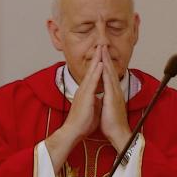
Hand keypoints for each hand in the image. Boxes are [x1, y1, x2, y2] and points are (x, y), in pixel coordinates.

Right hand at [45, 56, 103, 171]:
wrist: (74, 132)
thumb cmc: (82, 123)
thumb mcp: (92, 109)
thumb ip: (95, 101)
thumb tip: (99, 99)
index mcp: (86, 92)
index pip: (93, 75)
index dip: (98, 64)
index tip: (102, 54)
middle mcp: (84, 89)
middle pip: (91, 69)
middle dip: (97, 56)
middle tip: (101, 44)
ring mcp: (84, 92)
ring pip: (91, 72)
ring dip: (96, 60)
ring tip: (101, 48)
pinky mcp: (85, 96)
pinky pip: (92, 81)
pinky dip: (97, 72)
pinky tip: (100, 64)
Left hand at [98, 46, 131, 150]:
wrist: (119, 134)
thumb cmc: (113, 124)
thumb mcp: (108, 108)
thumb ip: (106, 100)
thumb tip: (103, 97)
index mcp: (113, 93)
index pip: (108, 75)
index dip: (105, 63)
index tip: (102, 53)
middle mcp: (115, 91)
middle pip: (110, 70)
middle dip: (106, 57)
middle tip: (102, 45)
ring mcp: (115, 93)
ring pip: (110, 73)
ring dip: (106, 60)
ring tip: (102, 49)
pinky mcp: (112, 98)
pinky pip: (108, 82)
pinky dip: (105, 72)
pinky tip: (102, 65)